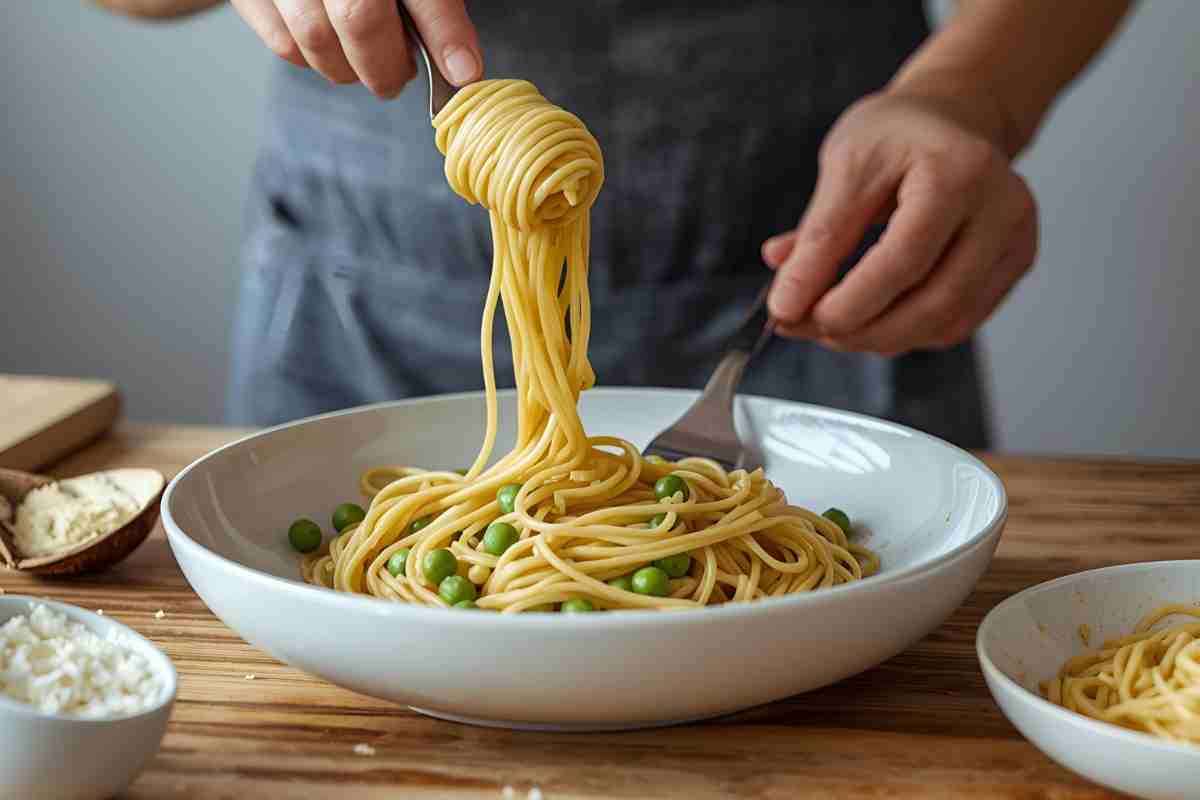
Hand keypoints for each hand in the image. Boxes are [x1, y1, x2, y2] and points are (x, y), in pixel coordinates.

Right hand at [230, 0, 481, 97]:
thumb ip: (433, 7)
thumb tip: (461, 66)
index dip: (443, 31)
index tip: (464, 72)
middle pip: (358, 18)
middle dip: (387, 66)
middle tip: (399, 77)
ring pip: (315, 40)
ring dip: (348, 69)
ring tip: (365, 60)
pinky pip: (283, 43)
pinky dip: (311, 58)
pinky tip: (329, 46)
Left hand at [763, 90, 1037, 355]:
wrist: (947, 118)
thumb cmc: (893, 137)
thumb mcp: (845, 168)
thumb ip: (818, 239)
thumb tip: (786, 306)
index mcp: (960, 173)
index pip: (905, 259)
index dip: (850, 300)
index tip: (792, 317)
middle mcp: (1003, 210)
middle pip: (935, 302)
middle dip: (862, 330)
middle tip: (806, 328)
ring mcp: (1016, 242)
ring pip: (946, 323)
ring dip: (880, 339)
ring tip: (828, 325)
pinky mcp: (1012, 267)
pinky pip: (956, 323)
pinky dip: (906, 334)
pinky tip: (867, 319)